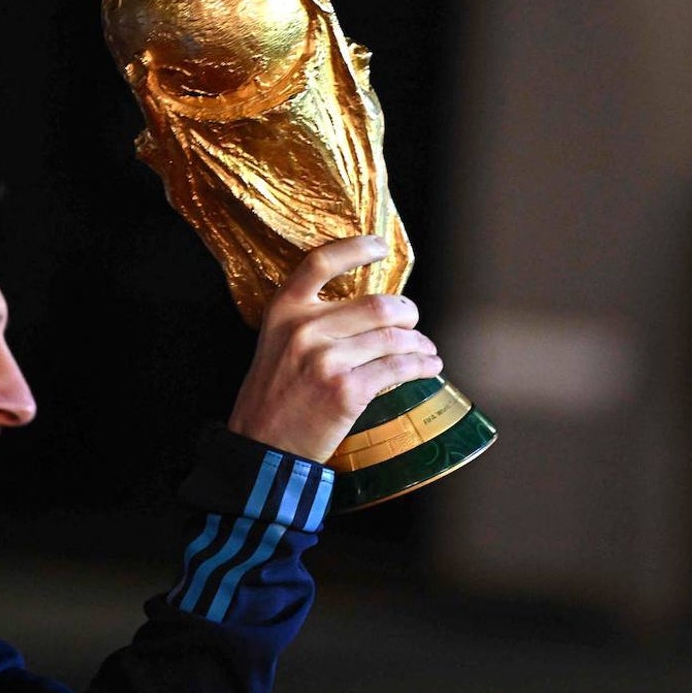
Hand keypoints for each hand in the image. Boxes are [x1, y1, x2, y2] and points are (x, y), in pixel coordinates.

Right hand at [227, 235, 443, 462]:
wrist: (262, 446)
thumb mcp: (277, 343)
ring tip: (425, 349)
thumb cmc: (274, 395)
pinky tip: (428, 367)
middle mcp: (304, 329)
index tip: (379, 246)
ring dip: (419, 342)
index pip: (321, 263)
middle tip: (412, 322)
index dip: (355, 248)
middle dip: (407, 313)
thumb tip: (369, 308)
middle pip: (377, 304)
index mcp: (284, 311)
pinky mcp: (347, 390)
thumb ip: (310, 320)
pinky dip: (421, 366)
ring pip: (393, 337)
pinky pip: (398, 369)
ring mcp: (326, 360)